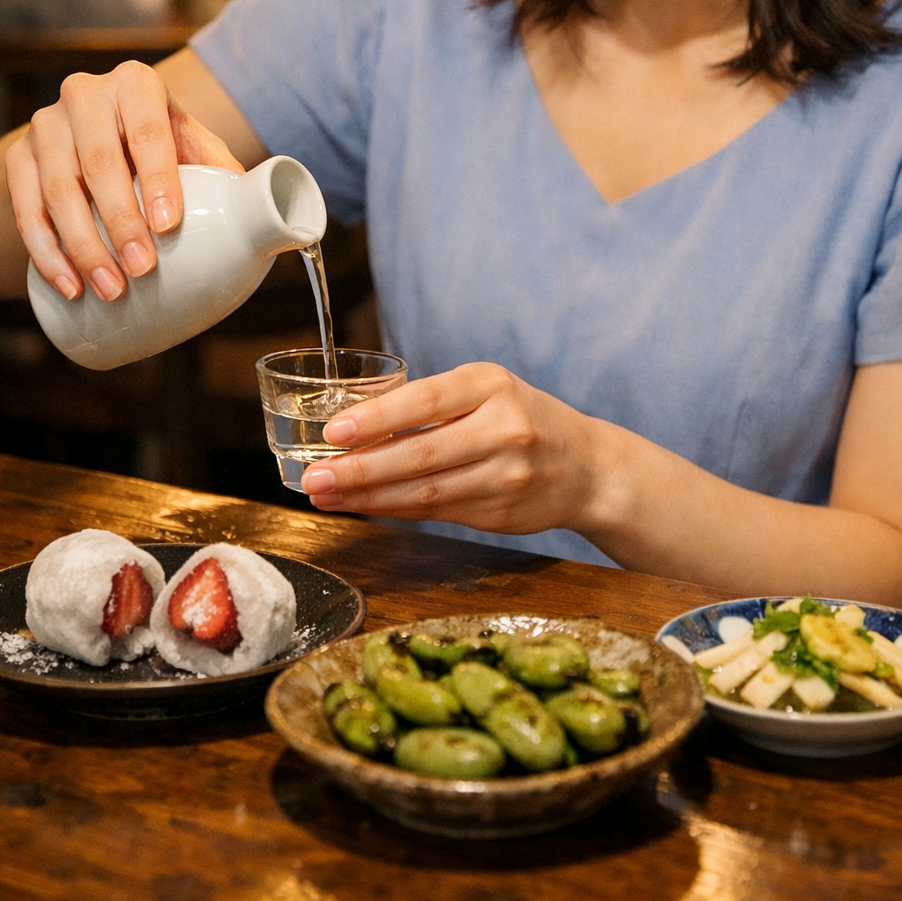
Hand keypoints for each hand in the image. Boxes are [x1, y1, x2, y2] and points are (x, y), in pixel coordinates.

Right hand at [5, 60, 243, 302]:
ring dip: (82, 246)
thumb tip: (279, 216)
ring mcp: (45, 124)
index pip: (147, 129)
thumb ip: (227, 172)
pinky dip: (46, 252)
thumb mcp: (193, 146)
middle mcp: (85, 94)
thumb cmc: (159, 147)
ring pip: (57, 189)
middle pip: (98, 162)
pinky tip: (69, 283)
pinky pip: (25, 208)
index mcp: (136, 84)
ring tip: (111, 289)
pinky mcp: (18, 157)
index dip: (157, 177)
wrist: (94, 139)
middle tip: (143, 270)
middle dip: (120, 222)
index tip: (168, 225)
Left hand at [301, 361, 601, 536]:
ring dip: (368, 496)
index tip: (334, 432)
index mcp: (492, 386)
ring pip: (424, 491)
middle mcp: (503, 429)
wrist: (587, 466)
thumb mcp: (487, 391)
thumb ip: (433, 402)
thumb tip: (355, 422)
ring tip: (326, 495)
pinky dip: (394, 510)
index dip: (377, 418)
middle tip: (314, 477)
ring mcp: (505, 476)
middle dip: (360, 469)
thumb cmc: (522, 418)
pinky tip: (363, 505)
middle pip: (420, 455)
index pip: (426, 401)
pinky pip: (435, 512)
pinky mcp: (500, 514)